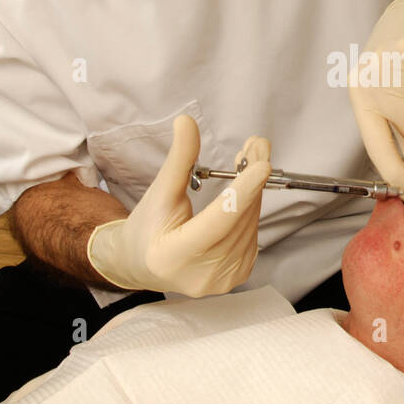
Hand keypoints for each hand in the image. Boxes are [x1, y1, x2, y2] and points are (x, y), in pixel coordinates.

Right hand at [86, 115, 271, 294]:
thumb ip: (179, 159)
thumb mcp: (159, 191)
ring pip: (250, 225)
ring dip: (255, 191)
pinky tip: (245, 193)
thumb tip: (187, 123)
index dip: (242, 192)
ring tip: (249, 163)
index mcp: (173, 256)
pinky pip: (252, 235)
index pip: (217, 222)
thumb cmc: (148, 227)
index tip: (262, 165)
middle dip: (252, 180)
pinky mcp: (236, 277)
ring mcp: (221, 280)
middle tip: (256, 146)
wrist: (142, 263)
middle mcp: (201, 275)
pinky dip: (251, 209)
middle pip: (238, 220)